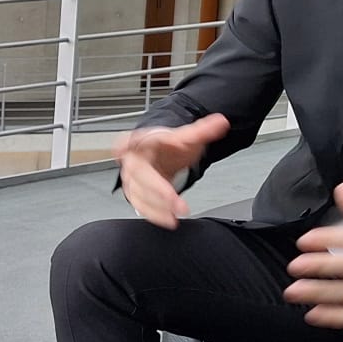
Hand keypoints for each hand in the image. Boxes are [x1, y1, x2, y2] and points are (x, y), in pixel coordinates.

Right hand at [113, 114, 229, 229]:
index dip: (124, 146)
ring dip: (156, 207)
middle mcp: (132, 161)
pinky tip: (168, 219)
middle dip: (158, 191)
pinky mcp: (137, 193)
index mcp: (141, 142)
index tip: (122, 149)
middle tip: (175, 202)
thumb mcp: (185, 136)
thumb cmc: (167, 146)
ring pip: (138, 195)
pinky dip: (154, 214)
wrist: (159, 155)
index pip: (129, 141)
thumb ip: (203, 130)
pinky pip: (141, 205)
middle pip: (139, 176)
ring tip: (174, 216)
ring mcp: (132, 179)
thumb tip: (221, 122)